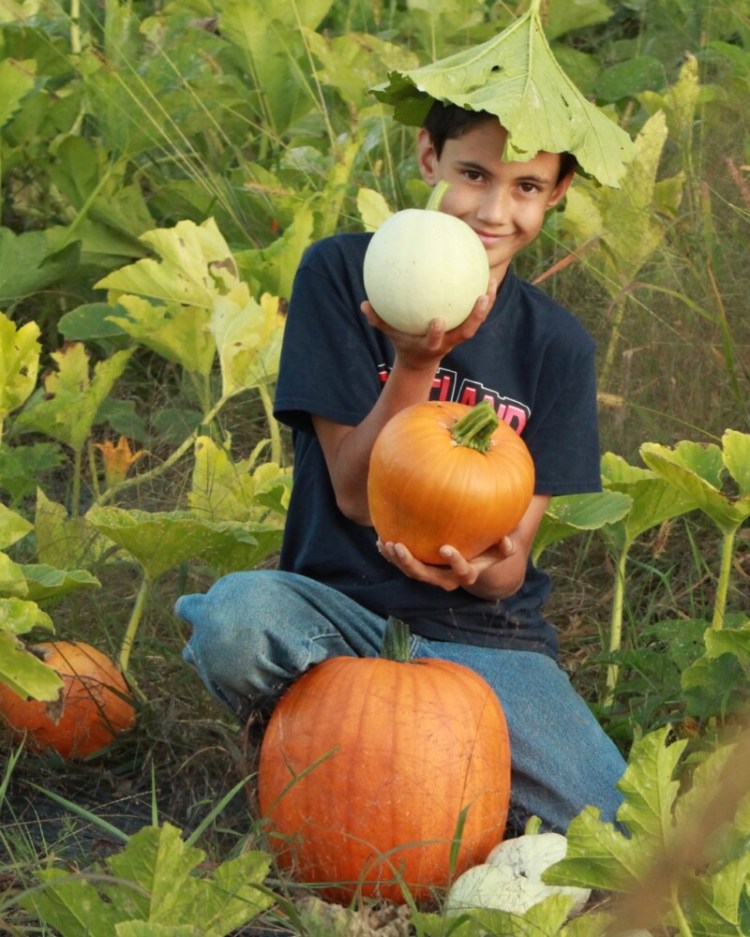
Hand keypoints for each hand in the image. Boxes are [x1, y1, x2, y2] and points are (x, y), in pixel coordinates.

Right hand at [362, 280, 497, 368]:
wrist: (420, 359)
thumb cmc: (403, 342)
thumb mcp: (389, 333)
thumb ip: (377, 319)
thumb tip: (364, 304)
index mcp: (431, 346)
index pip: (435, 342)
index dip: (437, 333)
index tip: (438, 320)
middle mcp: (448, 341)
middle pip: (467, 332)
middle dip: (476, 317)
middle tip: (482, 297)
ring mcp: (458, 335)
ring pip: (477, 322)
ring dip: (486, 305)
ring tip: (491, 282)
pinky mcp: (463, 327)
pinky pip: (476, 312)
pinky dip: (482, 296)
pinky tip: (484, 275)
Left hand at [377, 537, 515, 592]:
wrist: (475, 562)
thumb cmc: (489, 550)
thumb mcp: (500, 550)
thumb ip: (505, 547)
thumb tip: (507, 541)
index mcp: (467, 574)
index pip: (461, 572)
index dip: (454, 562)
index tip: (445, 547)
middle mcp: (447, 579)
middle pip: (427, 576)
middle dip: (411, 564)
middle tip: (399, 547)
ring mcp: (432, 575)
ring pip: (412, 572)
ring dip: (397, 560)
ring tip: (385, 543)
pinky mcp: (421, 568)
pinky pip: (404, 564)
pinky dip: (391, 555)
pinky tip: (381, 540)